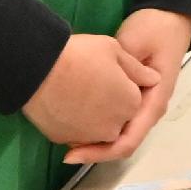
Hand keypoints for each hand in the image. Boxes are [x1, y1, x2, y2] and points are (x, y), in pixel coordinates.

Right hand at [23, 31, 159, 149]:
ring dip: (91, 115)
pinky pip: (74, 133)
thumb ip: (137, 69)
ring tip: (74, 88)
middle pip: (116, 116)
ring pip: (95, 128)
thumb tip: (153, 79)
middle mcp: (114, 127)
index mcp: (131, 104)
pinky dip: (73, 122)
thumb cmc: (80, 55)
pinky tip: (63, 102)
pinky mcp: (65, 140)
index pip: (133, 98)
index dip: (121, 83)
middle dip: (107, 103)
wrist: (37, 69)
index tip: (106, 70)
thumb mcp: (114, 49)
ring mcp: (89, 137)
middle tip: (88, 78)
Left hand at [67, 7, 190, 165]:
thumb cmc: (155, 29)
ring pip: (119, 135)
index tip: (74, 153)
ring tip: (68, 141)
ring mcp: (142, 106)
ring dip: (96, 142)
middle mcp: (149, 109)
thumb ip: (121, 69)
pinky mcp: (133, 99)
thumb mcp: (135, 43)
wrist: (169, 17)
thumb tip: (102, 90)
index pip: (129, 139)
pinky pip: (117, 122)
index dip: (101, 151)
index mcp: (154, 100)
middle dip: (96, 151)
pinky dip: (99, 128)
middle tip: (65, 151)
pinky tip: (78, 124)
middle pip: (123, 143)